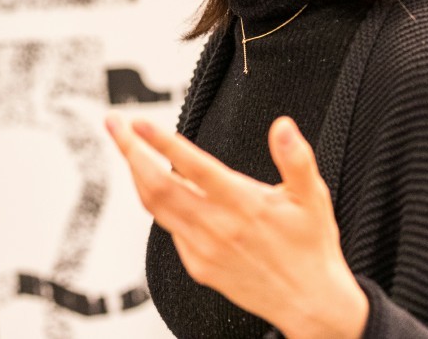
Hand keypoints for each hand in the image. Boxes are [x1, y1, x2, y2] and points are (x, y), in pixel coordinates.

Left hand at [104, 113, 368, 338]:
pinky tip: (161, 188)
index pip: (194, 167)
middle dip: (130, 151)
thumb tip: (283, 126)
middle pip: (158, 185)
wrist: (311, 304)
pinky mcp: (198, 266)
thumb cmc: (311, 247)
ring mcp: (203, 249)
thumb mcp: (312, 198)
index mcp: (244, 205)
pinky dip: (159, 204)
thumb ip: (295, 159)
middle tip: (115, 125)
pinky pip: (170, 229)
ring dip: (136, 174)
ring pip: (155, 206)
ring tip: (128, 148)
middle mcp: (218, 227)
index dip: (163, 142)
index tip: (139, 122)